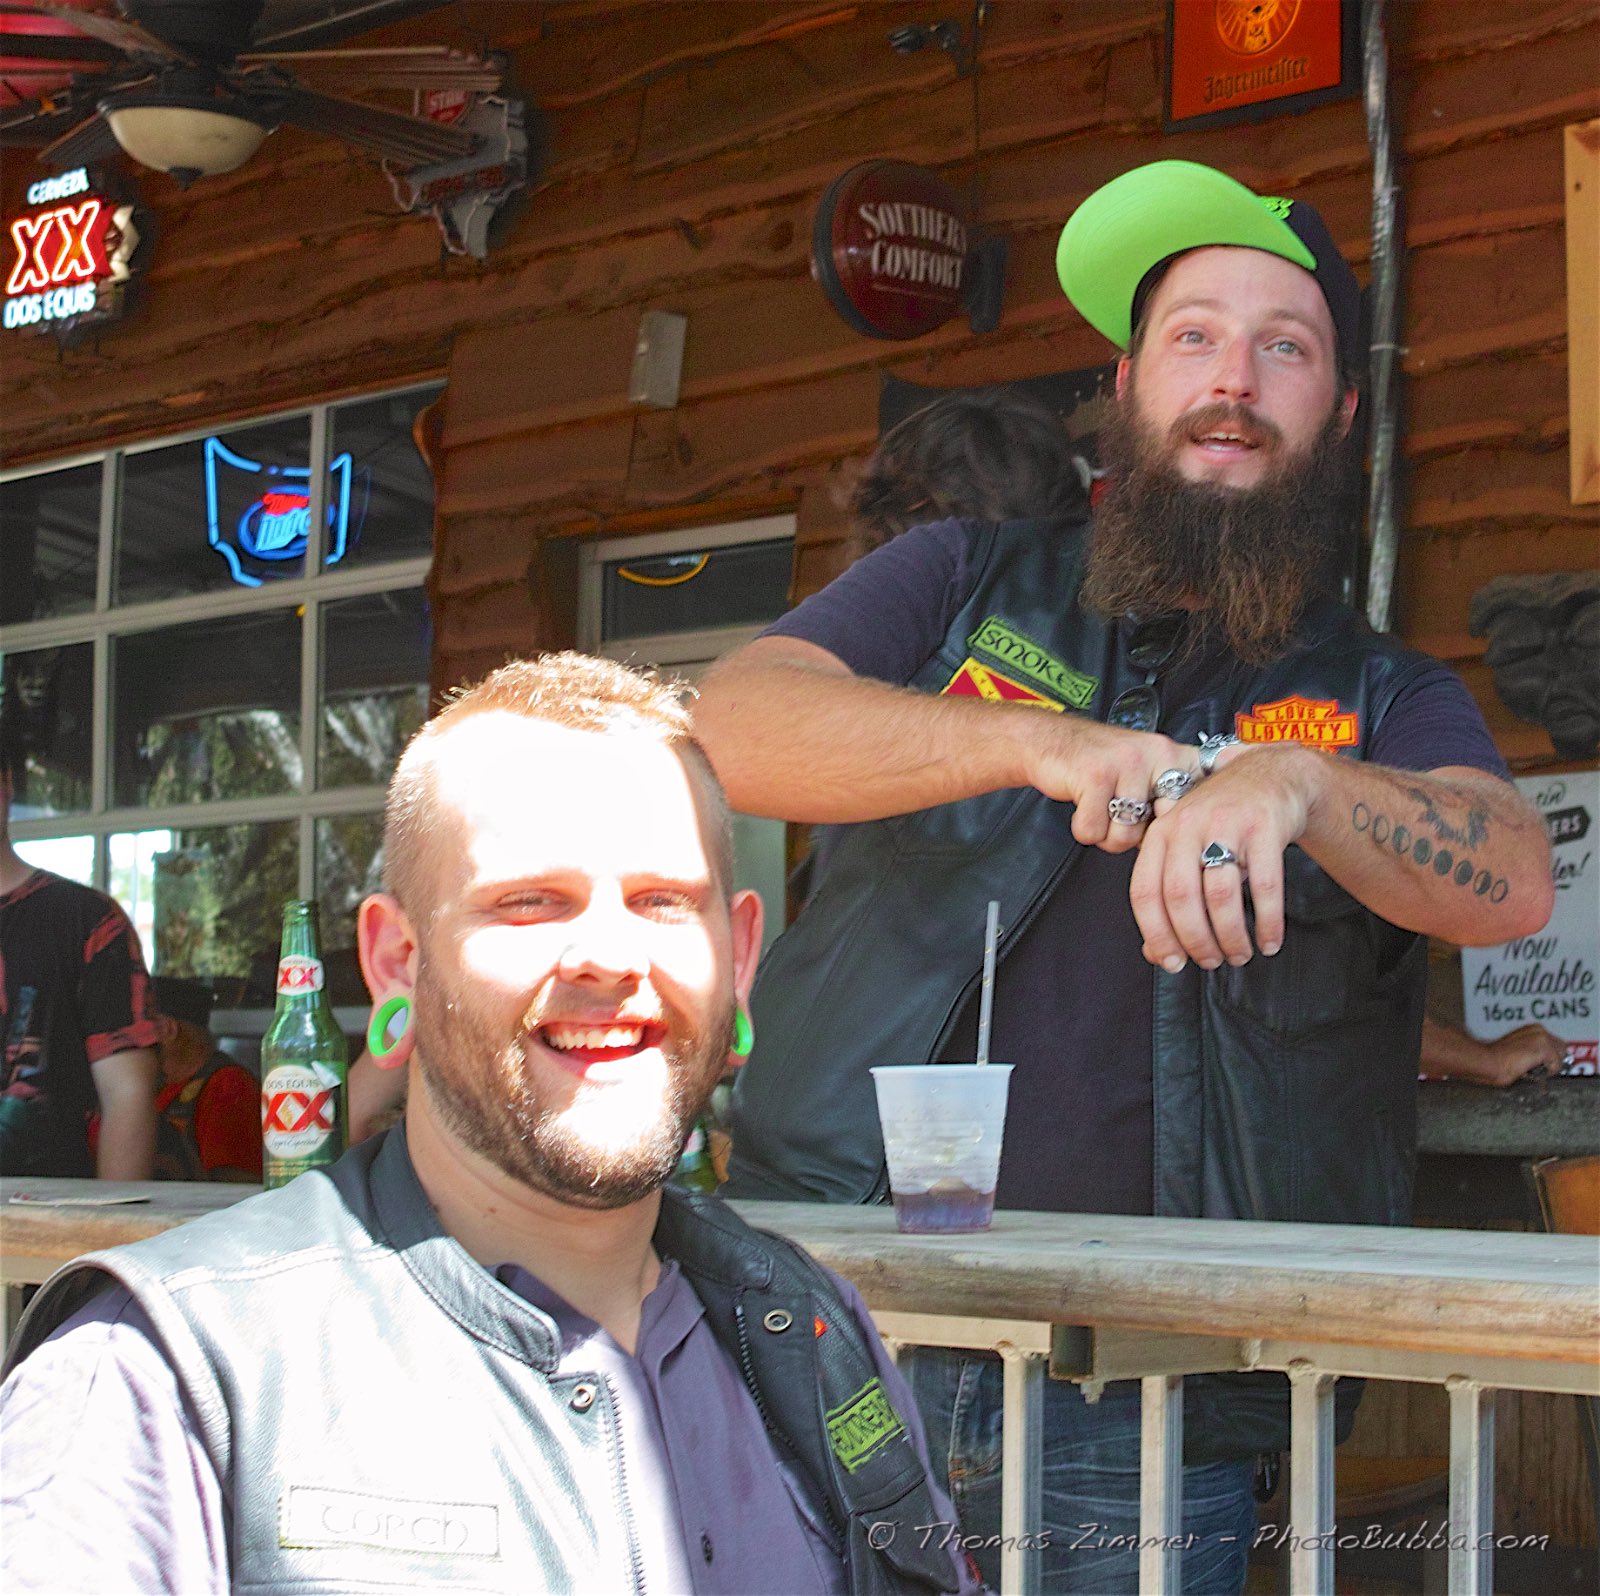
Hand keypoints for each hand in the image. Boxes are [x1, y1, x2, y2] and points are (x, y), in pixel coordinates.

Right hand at [1021, 718, 1197, 853]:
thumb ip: (1169, 795)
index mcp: (1174, 753)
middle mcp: (1158, 753)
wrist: (1048, 738)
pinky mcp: (1098, 776)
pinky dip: (1084, 829)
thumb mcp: (1145, 768)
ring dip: (1107, 835)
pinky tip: (1083, 806)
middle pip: (1163, 827)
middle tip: (1123, 816)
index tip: (1199, 813)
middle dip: (1140, 834)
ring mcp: (1129, 763)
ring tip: (1100, 809)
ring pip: (1127, 836)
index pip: (1210, 779)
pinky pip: (1095, 832)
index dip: (1200, 811)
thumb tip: (1187, 837)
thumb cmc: (1098, 763)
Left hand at [1128, 745, 1313, 969]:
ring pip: (1221, 895)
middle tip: (1211, 963)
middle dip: (1196, 941)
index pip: (1145, 892)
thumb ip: (1167, 897)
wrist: (1270, 775)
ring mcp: (1225, 823)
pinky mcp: (1264, 826)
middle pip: (1181, 897)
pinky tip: (1270, 941)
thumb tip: (1155, 955)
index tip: (1172, 964)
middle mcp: (1187, 826)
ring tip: (1239, 956)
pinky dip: (1268, 921)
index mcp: (1160, 834)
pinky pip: (1266, 885)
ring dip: (1231, 936)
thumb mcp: (1186, 851)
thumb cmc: (1221, 824)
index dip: (1156, 935)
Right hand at [1424, 1020, 1569, 1087]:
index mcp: (1532, 1028)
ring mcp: (1543, 1038)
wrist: (1487, 1061)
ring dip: (1549, 1066)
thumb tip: (1538, 1059)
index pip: (1554, 1043)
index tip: (1539, 1064)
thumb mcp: (1514, 1048)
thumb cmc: (1493, 1058)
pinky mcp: (1545, 1049)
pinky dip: (1547, 1073)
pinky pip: (1556, 1066)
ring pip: (1561, 1057)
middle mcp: (1540, 1030)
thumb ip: (1528, 1049)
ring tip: (1531, 1070)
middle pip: (1562, 1048)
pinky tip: (1531, 1071)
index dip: (1549, 1056)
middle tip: (1537, 1070)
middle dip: (1553, 1060)